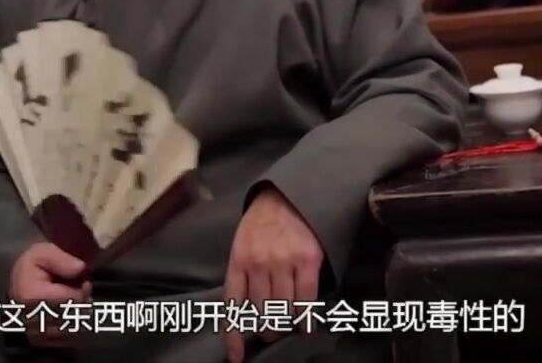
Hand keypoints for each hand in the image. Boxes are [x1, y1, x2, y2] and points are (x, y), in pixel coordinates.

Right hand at [9, 242, 92, 347]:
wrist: (17, 281)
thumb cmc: (33, 265)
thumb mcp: (44, 252)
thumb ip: (61, 258)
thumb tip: (80, 268)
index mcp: (32, 296)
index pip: (71, 300)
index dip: (83, 290)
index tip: (85, 282)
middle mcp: (32, 318)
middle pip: (73, 317)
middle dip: (82, 303)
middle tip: (80, 291)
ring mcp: (35, 333)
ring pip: (72, 331)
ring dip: (79, 316)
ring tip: (74, 302)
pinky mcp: (39, 341)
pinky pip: (66, 340)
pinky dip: (73, 328)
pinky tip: (71, 315)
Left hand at [224, 185, 323, 362]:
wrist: (289, 194)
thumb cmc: (263, 222)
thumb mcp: (242, 242)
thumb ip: (243, 273)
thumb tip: (245, 311)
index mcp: (239, 258)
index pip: (233, 304)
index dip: (233, 333)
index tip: (236, 355)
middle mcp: (259, 262)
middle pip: (261, 311)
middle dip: (265, 329)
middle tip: (270, 332)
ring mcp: (284, 261)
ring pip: (283, 308)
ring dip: (284, 325)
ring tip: (286, 328)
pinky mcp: (308, 260)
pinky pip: (306, 300)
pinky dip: (306, 319)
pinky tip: (306, 328)